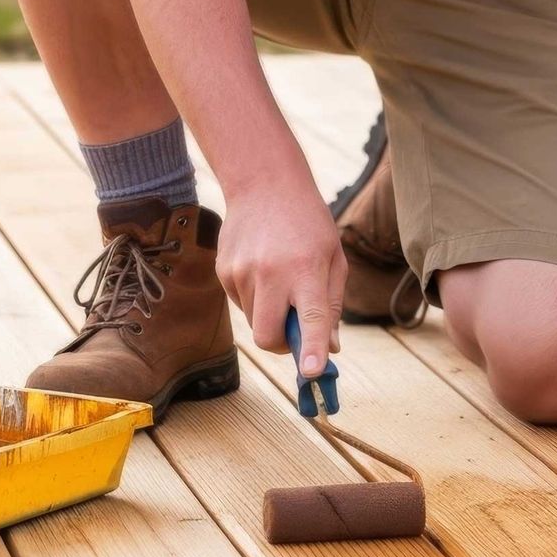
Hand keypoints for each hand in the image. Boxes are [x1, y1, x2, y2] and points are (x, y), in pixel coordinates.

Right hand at [217, 181, 346, 376]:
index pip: (310, 317)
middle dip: (282, 345)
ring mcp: (242, 273)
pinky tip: (262, 268)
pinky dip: (255, 298)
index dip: (311, 349)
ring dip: (270, 315)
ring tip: (280, 280)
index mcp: (307, 269)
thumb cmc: (308, 223)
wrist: (264, 183)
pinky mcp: (223, 271)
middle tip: (295, 329)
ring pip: (255, 323)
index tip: (312, 372)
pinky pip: (241, 304)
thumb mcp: (333, 258)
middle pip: (269, 337)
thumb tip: (329, 349)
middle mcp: (271, 273)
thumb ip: (332, 306)